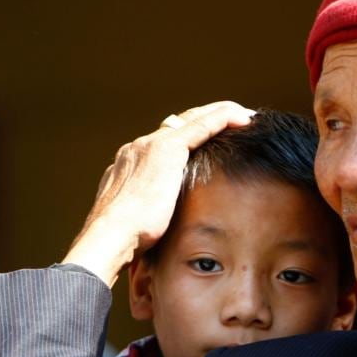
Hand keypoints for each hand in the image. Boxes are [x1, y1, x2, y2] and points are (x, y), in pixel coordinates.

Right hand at [62, 101, 253, 285]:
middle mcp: (138, 147)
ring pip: (193, 119)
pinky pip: (204, 124)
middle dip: (206, 120)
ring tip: (244, 117)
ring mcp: (151, 145)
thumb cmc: (123, 241)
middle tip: (234, 120)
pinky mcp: (167, 149)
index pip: (163, 143)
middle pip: (178, 124)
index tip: (208, 142)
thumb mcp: (135, 223)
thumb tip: (155, 230)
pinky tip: (245, 118)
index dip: (188, 139)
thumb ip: (146, 215)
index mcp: (129, 165)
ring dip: (221, 114)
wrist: (110, 236)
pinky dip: (225, 118)